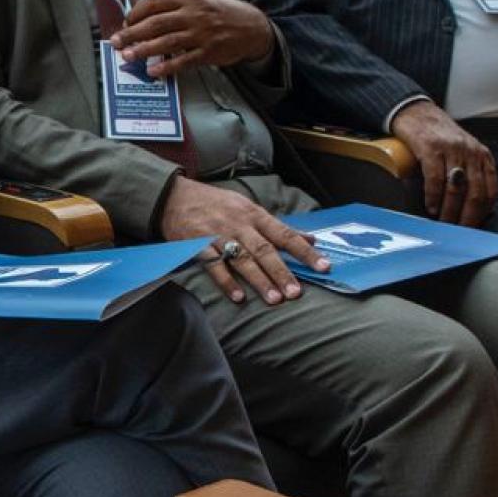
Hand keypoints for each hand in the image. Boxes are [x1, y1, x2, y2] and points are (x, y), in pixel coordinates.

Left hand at [111, 0, 273, 78]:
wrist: (252, 26)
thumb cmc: (218, 13)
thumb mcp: (197, 1)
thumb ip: (172, 7)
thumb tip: (141, 19)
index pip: (153, 3)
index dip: (135, 14)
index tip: (125, 23)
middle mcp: (193, 14)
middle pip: (156, 23)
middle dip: (132, 33)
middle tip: (116, 42)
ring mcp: (202, 34)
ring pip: (166, 42)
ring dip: (144, 50)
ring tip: (127, 56)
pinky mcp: (209, 52)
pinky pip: (184, 61)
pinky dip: (167, 66)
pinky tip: (153, 71)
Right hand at [160, 176, 328, 304]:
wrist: (174, 197)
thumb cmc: (216, 204)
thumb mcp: (248, 208)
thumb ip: (278, 226)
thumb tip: (311, 238)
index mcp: (255, 215)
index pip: (285, 234)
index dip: (305, 251)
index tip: (324, 266)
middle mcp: (239, 224)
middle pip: (265, 250)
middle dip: (281, 272)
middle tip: (296, 292)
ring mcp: (218, 235)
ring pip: (242, 260)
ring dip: (259, 280)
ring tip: (273, 299)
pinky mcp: (198, 245)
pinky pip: (215, 265)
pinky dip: (227, 281)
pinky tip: (239, 297)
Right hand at [390, 101, 497, 225]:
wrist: (416, 112)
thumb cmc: (437, 137)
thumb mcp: (462, 153)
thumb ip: (469, 173)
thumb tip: (467, 208)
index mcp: (482, 156)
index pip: (491, 191)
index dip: (483, 213)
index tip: (472, 228)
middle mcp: (471, 152)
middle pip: (476, 193)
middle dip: (467, 217)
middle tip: (457, 231)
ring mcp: (452, 149)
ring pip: (457, 189)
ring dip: (450, 211)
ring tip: (442, 223)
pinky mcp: (431, 147)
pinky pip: (436, 178)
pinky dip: (434, 197)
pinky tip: (431, 207)